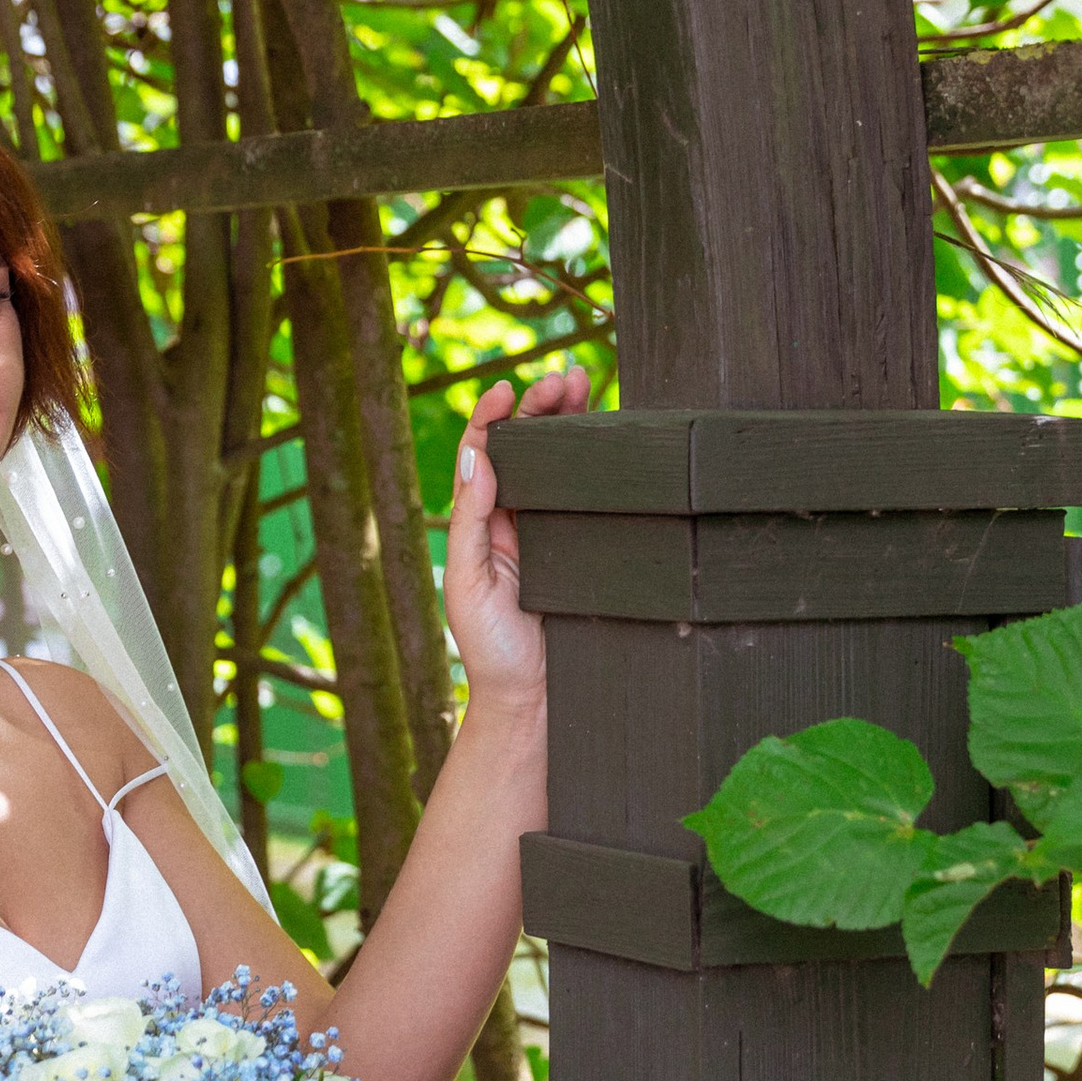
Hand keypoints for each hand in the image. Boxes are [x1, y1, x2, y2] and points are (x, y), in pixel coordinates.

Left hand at [442, 361, 592, 717]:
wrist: (536, 701)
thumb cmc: (492, 650)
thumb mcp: (468, 584)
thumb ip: (470, 521)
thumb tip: (476, 456)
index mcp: (482, 524)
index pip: (485, 455)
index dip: (494, 417)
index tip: (509, 388)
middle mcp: (515, 522)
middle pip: (528, 449)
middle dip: (543, 407)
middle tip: (566, 379)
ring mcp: (551, 534)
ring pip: (560, 466)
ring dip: (572, 424)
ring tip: (586, 386)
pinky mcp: (586, 549)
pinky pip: (591, 498)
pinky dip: (600, 464)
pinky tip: (613, 439)